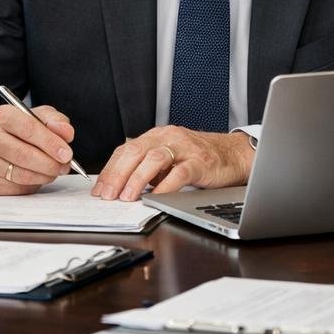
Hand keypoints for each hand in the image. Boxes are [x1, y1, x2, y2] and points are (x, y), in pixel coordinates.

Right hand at [0, 102, 75, 195]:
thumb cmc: (20, 129)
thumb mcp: (39, 117)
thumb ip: (56, 121)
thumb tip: (66, 132)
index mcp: (2, 115)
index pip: (28, 129)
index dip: (50, 143)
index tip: (66, 153)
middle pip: (23, 154)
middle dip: (49, 163)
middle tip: (64, 166)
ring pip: (20, 174)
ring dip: (44, 176)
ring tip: (54, 171)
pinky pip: (16, 188)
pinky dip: (33, 184)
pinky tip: (38, 176)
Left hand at [92, 127, 254, 200]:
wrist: (234, 154)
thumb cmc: (200, 158)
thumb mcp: (169, 158)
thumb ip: (149, 167)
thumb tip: (122, 186)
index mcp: (157, 136)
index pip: (126, 149)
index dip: (110, 170)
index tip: (99, 189)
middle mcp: (169, 137)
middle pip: (135, 152)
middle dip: (118, 175)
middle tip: (107, 195)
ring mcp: (185, 148)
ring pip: (154, 159)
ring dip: (137, 179)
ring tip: (127, 197)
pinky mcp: (201, 162)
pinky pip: (180, 173)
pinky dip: (165, 186)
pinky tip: (156, 197)